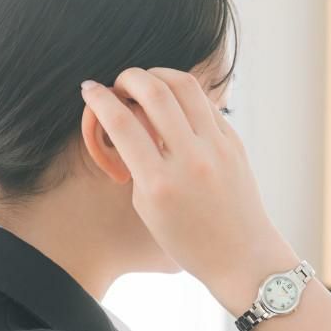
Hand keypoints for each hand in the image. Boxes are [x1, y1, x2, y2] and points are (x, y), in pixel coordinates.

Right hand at [80, 67, 288, 289]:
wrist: (241, 255)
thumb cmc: (187, 240)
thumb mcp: (147, 207)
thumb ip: (136, 162)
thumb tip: (127, 118)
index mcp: (160, 184)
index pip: (121, 123)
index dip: (99, 98)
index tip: (89, 89)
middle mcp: (190, 161)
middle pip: (154, 91)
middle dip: (128, 76)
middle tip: (119, 83)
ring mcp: (217, 149)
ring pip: (185, 86)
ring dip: (158, 75)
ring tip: (146, 84)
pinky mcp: (234, 143)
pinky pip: (206, 104)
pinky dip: (184, 96)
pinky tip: (173, 103)